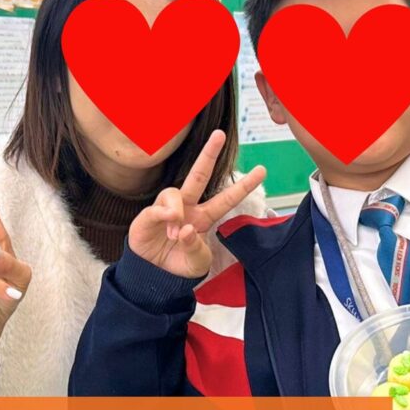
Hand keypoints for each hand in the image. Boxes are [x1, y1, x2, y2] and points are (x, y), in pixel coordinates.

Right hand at [128, 130, 265, 278]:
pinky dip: (162, 215)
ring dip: (175, 212)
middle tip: (219, 135)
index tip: (262, 170)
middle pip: (199, 175)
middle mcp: (187, 207)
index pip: (226, 199)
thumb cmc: (179, 265)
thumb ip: (195, 249)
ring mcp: (167, 209)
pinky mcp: (148, 216)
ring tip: (174, 234)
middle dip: (209, 154)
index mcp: (203, 217)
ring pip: (174, 192)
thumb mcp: (196, 263)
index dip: (243, 186)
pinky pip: (156, 208)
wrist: (154, 275)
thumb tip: (185, 228)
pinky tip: (167, 226)